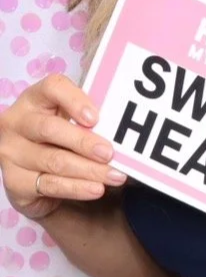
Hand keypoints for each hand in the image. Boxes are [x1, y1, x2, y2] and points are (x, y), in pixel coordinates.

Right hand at [0, 73, 123, 221]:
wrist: (37, 176)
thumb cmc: (62, 140)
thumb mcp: (72, 123)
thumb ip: (89, 120)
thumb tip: (123, 129)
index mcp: (34, 99)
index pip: (52, 88)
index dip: (74, 100)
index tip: (96, 118)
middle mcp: (16, 122)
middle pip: (50, 129)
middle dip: (84, 142)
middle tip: (110, 153)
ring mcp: (10, 152)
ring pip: (54, 160)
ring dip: (89, 170)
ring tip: (115, 175)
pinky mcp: (13, 181)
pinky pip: (49, 184)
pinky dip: (77, 188)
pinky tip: (96, 189)